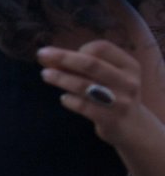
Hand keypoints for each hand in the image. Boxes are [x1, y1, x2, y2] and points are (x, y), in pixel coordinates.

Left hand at [37, 40, 153, 147]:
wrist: (133, 127)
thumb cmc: (113, 94)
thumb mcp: (107, 77)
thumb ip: (82, 66)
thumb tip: (48, 57)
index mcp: (129, 66)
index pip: (102, 48)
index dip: (79, 49)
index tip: (64, 55)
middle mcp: (128, 81)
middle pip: (91, 64)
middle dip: (64, 57)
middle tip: (42, 54)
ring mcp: (121, 101)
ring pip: (84, 85)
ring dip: (61, 78)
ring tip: (46, 74)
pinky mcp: (111, 119)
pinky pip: (84, 106)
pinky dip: (70, 100)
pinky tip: (64, 98)